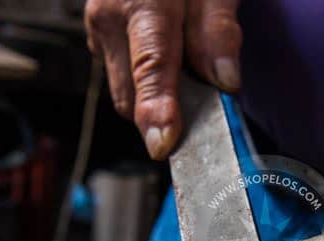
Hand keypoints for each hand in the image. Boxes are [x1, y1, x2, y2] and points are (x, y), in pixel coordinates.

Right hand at [85, 0, 241, 158]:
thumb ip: (218, 29)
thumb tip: (226, 82)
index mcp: (140, 3)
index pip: (151, 67)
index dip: (158, 109)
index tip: (164, 142)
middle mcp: (108, 18)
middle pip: (130, 95)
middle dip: (164, 109)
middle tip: (204, 106)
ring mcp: (97, 27)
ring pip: (124, 89)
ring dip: (154, 94)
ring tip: (187, 67)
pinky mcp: (98, 33)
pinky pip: (121, 71)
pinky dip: (146, 78)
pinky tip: (170, 55)